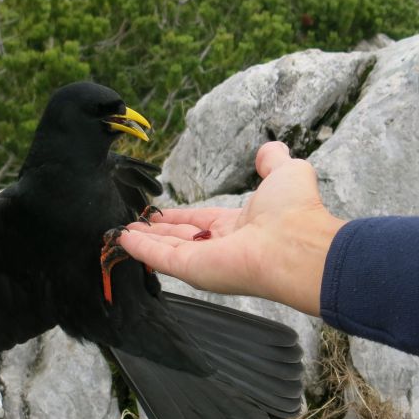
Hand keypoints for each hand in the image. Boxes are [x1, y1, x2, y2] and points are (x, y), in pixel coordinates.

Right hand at [119, 142, 346, 315]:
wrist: (296, 243)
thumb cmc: (294, 211)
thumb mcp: (286, 172)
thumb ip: (273, 161)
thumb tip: (270, 149)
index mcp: (240, 226)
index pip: (203, 222)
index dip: (181, 218)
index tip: (162, 213)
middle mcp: (220, 246)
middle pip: (181, 239)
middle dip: (158, 232)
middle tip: (136, 225)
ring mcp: (205, 260)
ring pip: (166, 249)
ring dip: (144, 241)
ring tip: (121, 233)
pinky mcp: (192, 269)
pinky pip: (160, 258)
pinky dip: (140, 249)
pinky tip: (122, 240)